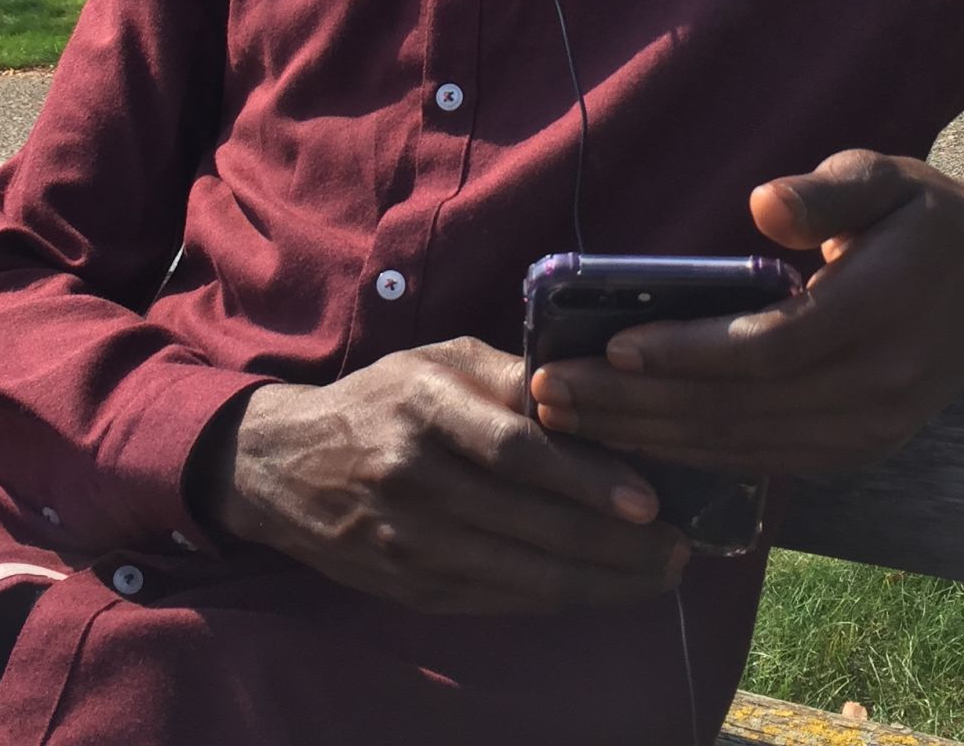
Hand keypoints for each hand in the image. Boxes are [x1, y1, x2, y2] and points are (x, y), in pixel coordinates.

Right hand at [186, 336, 688, 615]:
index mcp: (423, 407)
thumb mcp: (438, 363)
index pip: (516, 450)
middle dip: (617, 545)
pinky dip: (558, 598)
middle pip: (532, 524)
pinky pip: (499, 600)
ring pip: (523, 575)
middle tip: (679, 548)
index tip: (649, 500)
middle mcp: (412, 477)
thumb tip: (593, 392)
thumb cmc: (382, 400)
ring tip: (658, 574)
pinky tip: (600, 588)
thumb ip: (512, 376)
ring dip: (602, 582)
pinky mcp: (409, 587)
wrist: (284, 465)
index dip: (587, 478)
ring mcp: (409, 542)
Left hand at [529, 152, 963, 477]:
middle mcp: (878, 387)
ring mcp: (872, 430)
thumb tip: (764, 205)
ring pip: (744, 446)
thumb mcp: (884, 176)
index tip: (611, 345)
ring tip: (567, 421)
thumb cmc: (925, 214)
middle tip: (550, 392)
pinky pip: (765, 461)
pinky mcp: (860, 450)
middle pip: (739, 409)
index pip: (769, 348)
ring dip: (648, 438)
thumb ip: (826, 193)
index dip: (686, 354)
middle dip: (635, 406)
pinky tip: (632, 442)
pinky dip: (694, 456)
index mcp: (882, 311)